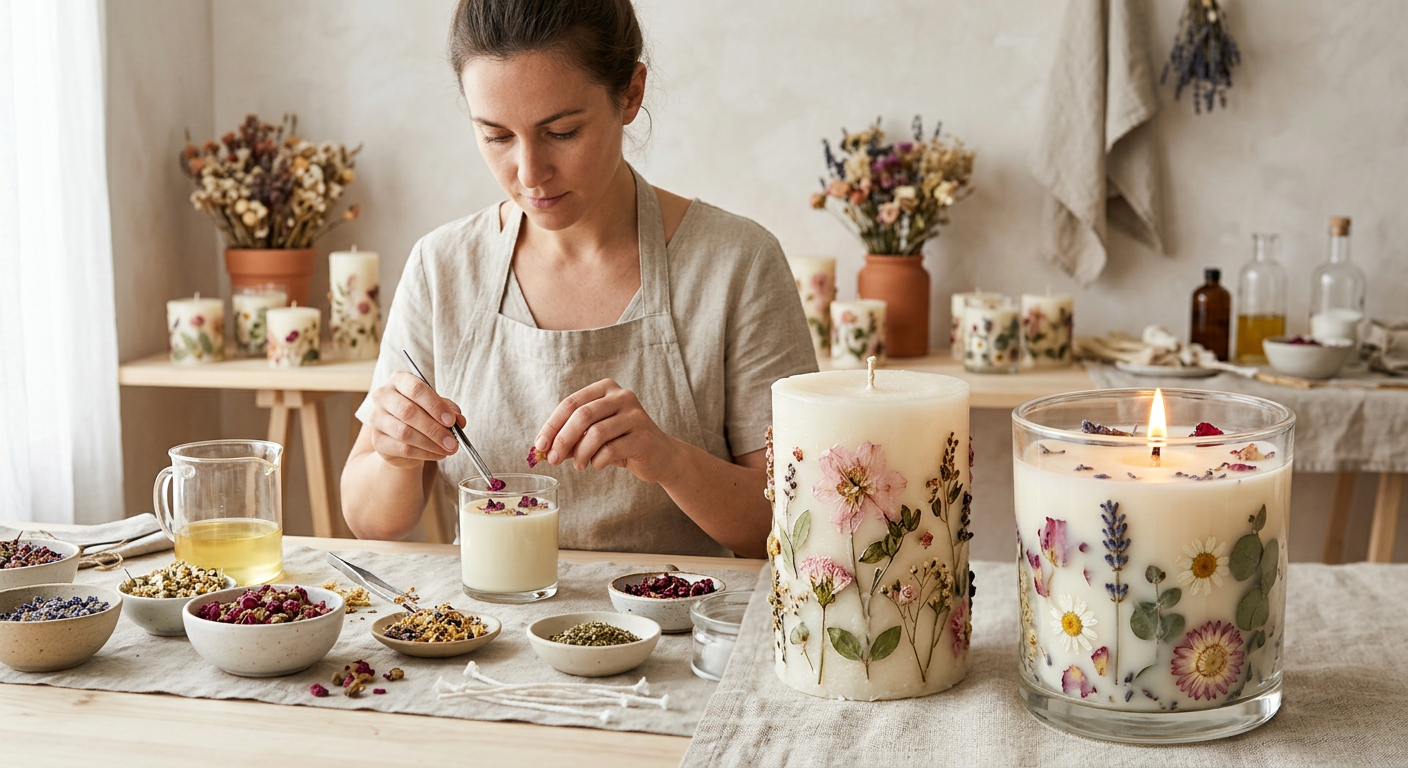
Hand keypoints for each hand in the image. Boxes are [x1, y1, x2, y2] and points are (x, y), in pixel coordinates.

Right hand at [366, 371, 465, 468]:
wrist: (402, 439)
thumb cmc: (422, 416)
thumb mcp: (438, 408)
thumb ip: (449, 411)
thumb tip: (459, 420)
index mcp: (399, 381)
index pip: (416, 388)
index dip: (435, 405)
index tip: (451, 420)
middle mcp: (383, 396)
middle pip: (408, 412)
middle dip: (435, 429)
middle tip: (452, 441)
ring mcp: (377, 419)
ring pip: (405, 433)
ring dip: (431, 443)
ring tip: (448, 449)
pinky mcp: (377, 441)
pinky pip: (403, 449)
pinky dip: (425, 453)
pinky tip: (438, 454)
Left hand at [534, 379, 678, 482]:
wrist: (659, 455)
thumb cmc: (621, 442)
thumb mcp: (594, 435)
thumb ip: (571, 437)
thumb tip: (543, 449)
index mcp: (606, 388)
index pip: (571, 403)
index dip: (552, 425)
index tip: (539, 446)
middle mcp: (622, 396)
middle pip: (582, 415)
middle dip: (562, 440)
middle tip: (553, 460)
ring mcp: (635, 415)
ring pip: (596, 433)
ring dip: (580, 454)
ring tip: (579, 466)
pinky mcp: (644, 436)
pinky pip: (611, 450)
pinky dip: (598, 461)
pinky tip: (597, 465)